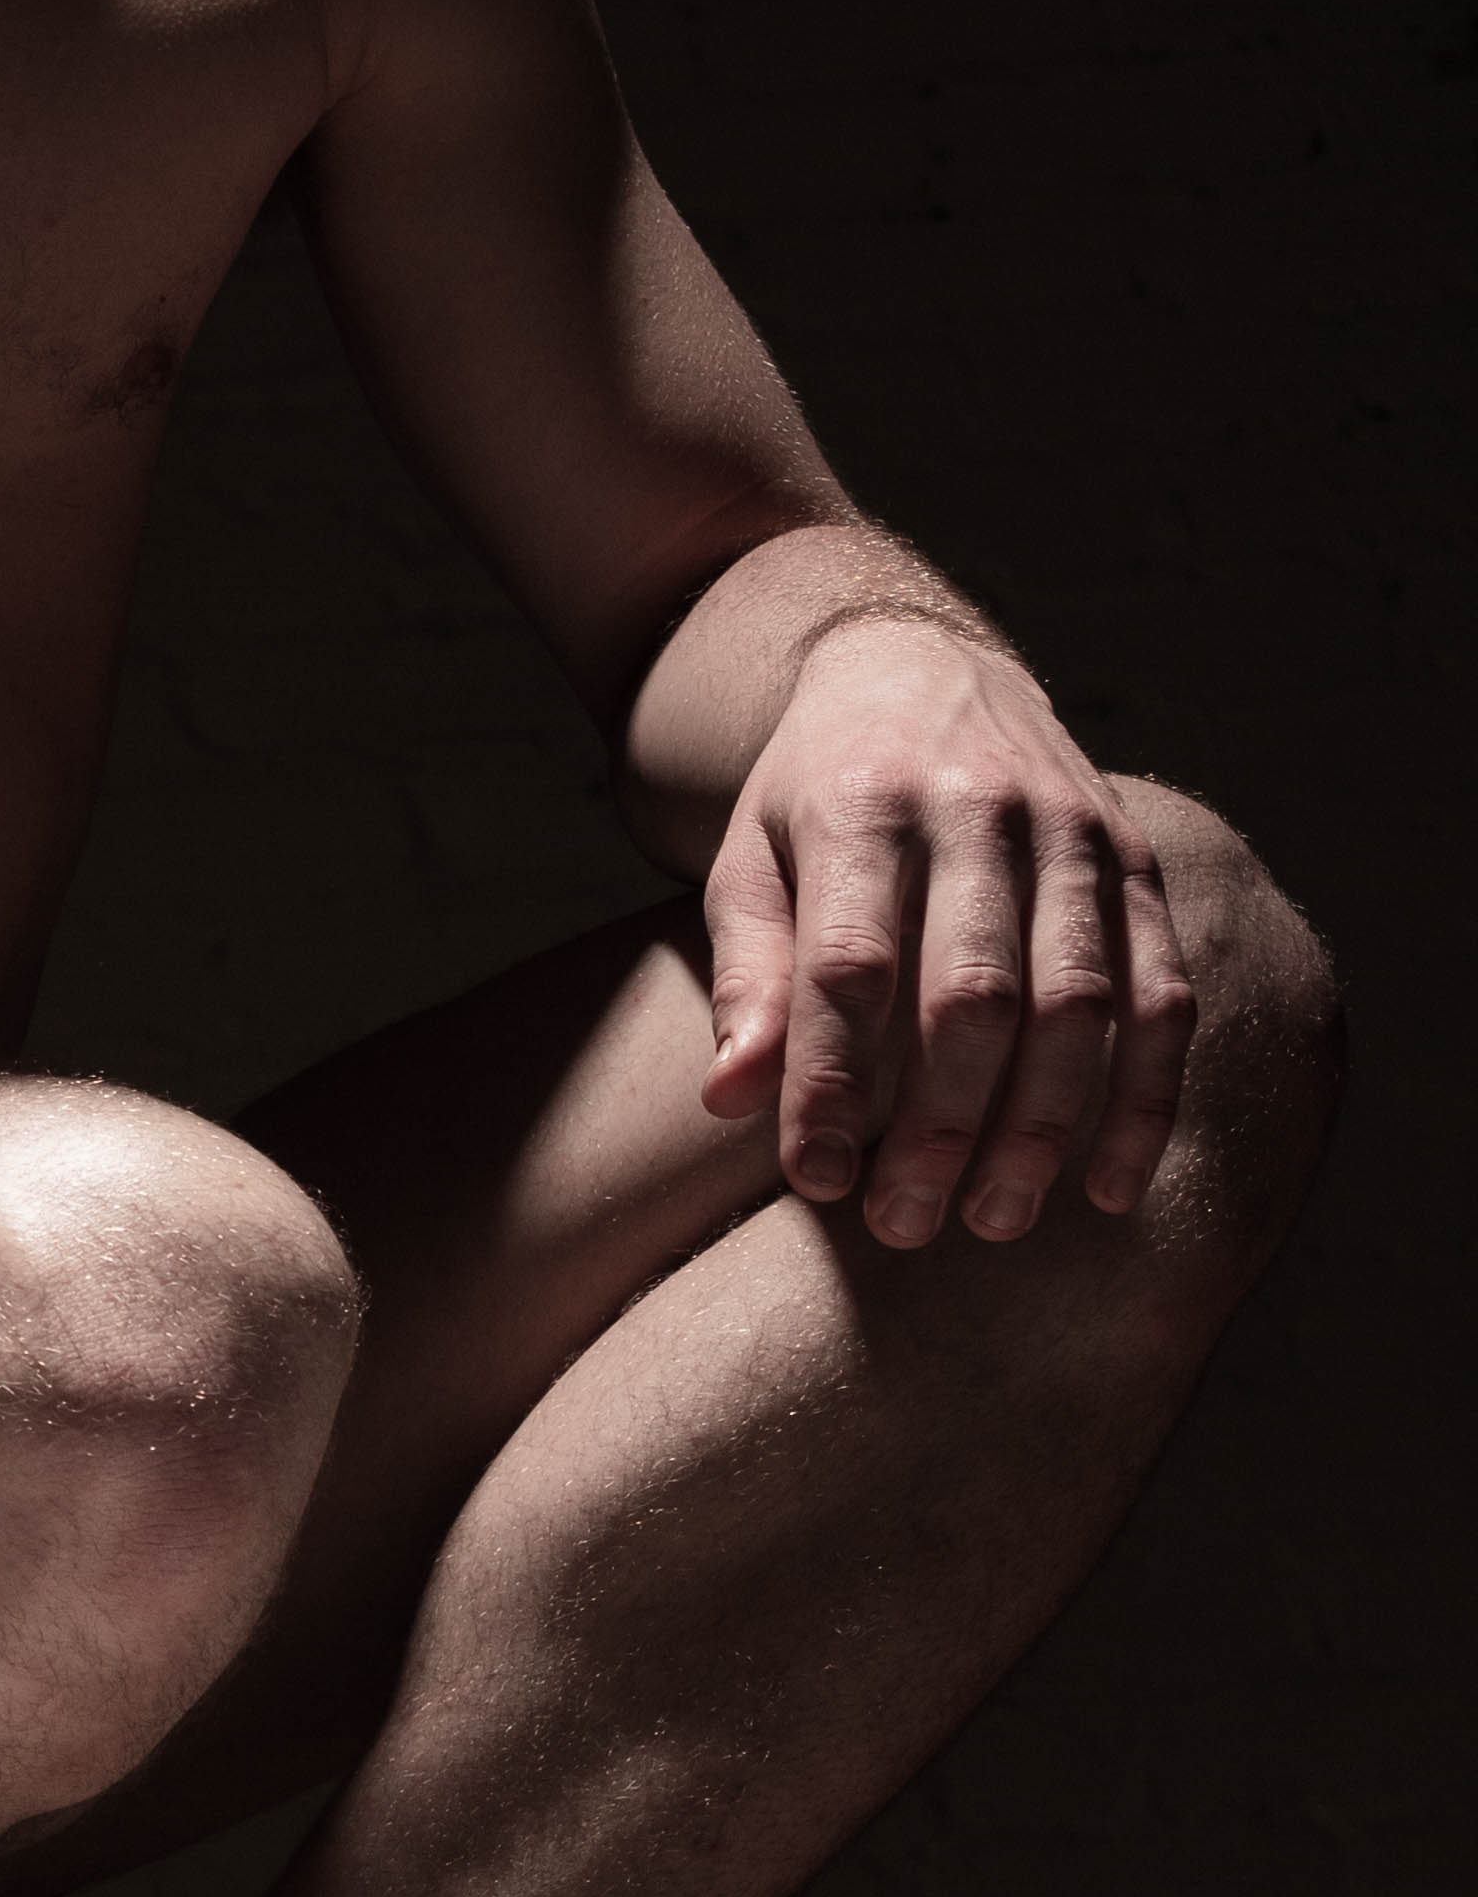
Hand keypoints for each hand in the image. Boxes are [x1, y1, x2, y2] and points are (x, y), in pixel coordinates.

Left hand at [699, 618, 1193, 1244]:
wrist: (919, 670)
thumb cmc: (816, 797)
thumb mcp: (749, 860)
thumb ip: (746, 975)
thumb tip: (731, 1097)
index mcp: (862, 808)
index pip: (849, 965)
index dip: (831, 1082)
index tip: (818, 1181)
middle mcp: (977, 812)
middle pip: (974, 994)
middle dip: (942, 1126)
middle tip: (905, 1225)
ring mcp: (1072, 833)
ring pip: (1079, 1002)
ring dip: (1043, 1127)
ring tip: (996, 1222)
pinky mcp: (1136, 861)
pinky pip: (1164, 992)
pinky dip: (1146, 1098)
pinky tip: (1112, 1186)